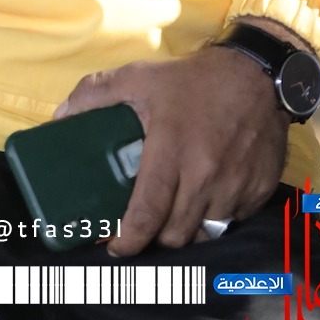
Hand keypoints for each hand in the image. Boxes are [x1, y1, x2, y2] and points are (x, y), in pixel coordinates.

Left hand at [55, 44, 289, 255]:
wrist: (257, 73)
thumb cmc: (194, 80)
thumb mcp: (140, 77)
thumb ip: (95, 94)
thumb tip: (60, 117)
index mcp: (172, 150)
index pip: (147, 213)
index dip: (128, 239)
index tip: (115, 246)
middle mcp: (205, 175)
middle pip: (175, 234)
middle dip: (155, 237)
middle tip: (145, 224)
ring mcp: (236, 185)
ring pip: (205, 232)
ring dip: (186, 228)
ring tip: (174, 212)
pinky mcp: (259, 190)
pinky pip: (232, 220)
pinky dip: (216, 217)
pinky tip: (207, 197)